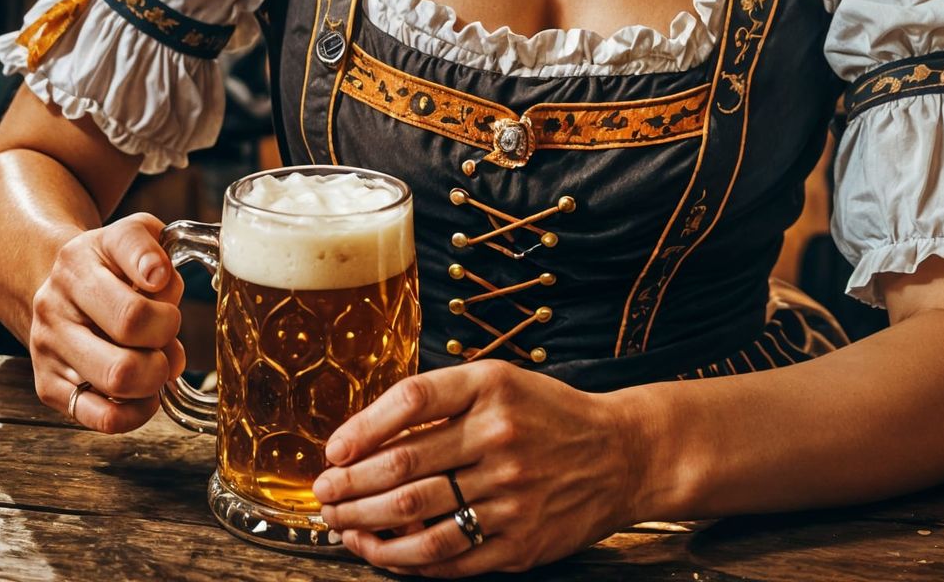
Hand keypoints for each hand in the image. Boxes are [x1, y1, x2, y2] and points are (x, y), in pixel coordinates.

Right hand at [28, 213, 185, 433]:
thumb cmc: (109, 268)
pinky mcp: (47, 385)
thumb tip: (169, 323)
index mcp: (81, 256)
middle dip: (167, 332)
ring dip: (154, 375)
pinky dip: (136, 412)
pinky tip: (145, 395)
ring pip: (117, 375)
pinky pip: (101, 416)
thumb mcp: (134, 238)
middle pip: (131, 321)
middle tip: (166, 333)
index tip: (164, 280)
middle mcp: (57, 298)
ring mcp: (48, 345)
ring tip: (156, 364)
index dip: (163, 274)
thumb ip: (161, 261)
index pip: (130, 253)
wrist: (57, 290)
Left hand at [313, 360, 637, 575]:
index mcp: (490, 387)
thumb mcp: (500, 382)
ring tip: (342, 528)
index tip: (332, 451)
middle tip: (322, 496)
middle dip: (351, 487)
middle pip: (404, 467)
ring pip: (419, 518)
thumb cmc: (547, 413)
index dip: (362, 428)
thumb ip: (441, 400)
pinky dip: (407, 560)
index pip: (410, 402)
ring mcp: (511, 493)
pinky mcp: (521, 542)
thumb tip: (365, 433)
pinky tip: (383, 554)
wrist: (621, 454)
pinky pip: (450, 558)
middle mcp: (499, 437)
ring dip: (368, 529)